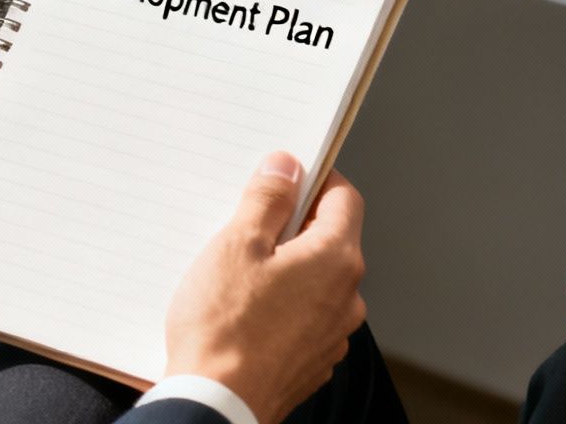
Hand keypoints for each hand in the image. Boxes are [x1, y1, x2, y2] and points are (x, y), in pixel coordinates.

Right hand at [164, 155, 368, 423]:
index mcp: (335, 259)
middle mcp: (347, 297)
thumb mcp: (237, 245)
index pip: (344, 198)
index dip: (316, 179)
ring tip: (238, 275)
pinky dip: (283, 305)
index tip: (285, 176)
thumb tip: (287, 166)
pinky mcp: (313, 360)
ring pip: (316, 281)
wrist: (218, 405)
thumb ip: (268, 199)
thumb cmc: (224, 327)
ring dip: (286, 268)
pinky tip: (245, 311)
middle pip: (329, 239)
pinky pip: (305, 316)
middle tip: (246, 226)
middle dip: (292, 225)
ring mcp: (333, 334)